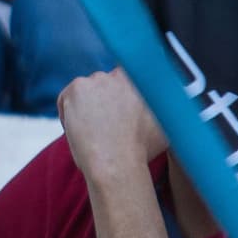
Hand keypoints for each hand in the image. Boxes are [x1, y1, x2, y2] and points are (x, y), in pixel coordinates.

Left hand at [58, 67, 165, 181]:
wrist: (116, 163)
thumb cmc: (141, 152)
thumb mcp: (166, 124)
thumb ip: (165, 107)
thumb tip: (171, 102)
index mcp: (143, 80)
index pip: (128, 78)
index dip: (121, 97)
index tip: (119, 113)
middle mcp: (120, 74)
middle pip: (105, 85)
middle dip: (104, 103)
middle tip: (106, 129)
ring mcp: (97, 79)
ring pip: (86, 92)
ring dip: (86, 109)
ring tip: (94, 134)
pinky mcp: (76, 87)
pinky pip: (66, 98)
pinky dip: (68, 114)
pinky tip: (80, 132)